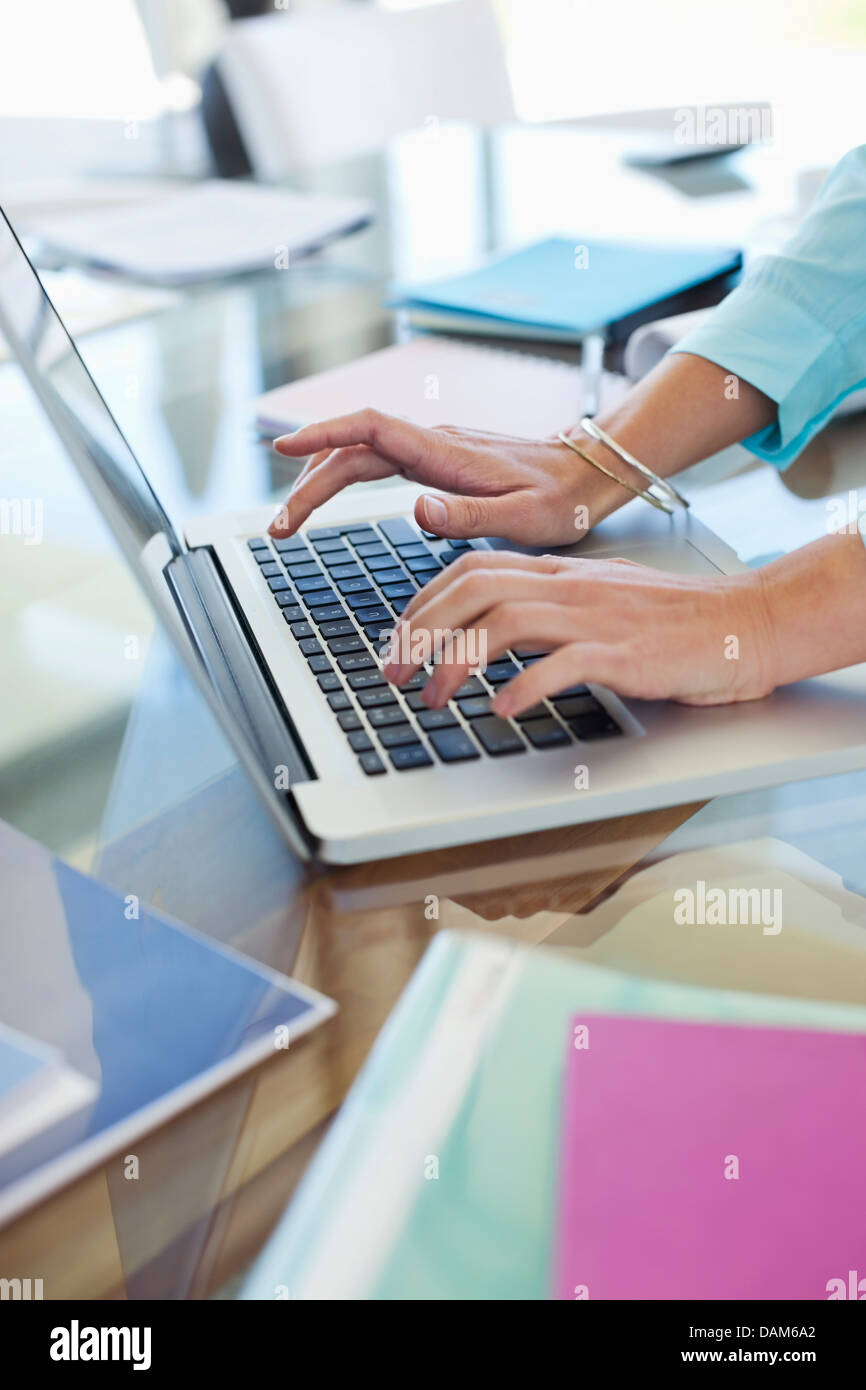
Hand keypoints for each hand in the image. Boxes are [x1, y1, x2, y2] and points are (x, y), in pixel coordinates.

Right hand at [269, 410, 624, 545]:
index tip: (283, 448)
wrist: (587, 476)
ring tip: (291, 521)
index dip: (322, 434)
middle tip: (280, 530)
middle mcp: (432, 442)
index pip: (370, 430)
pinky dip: (343, 474)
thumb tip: (415, 510)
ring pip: (360, 454)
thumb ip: (467, 516)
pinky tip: (328, 493)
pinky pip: (376, 459)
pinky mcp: (436, 458)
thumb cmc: (558, 501)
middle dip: (308, 485)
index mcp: (445, 452)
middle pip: (352, 450)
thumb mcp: (521, 518)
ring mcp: (432, 447)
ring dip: (320, 481)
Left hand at [380, 550, 778, 712]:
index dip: (422, 604)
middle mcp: (569, 586)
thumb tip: (495, 626)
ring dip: (456, 662)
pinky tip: (503, 710)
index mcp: (560, 571)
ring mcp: (596, 617)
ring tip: (434, 699)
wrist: (748, 621)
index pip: (470, 570)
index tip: (397, 640)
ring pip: (504, 622)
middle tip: (393, 676)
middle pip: (472, 591)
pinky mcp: (625, 653)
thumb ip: (549, 603)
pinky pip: (564, 663)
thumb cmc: (676, 619)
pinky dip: (525, 686)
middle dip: (419, 633)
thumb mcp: (601, 597)